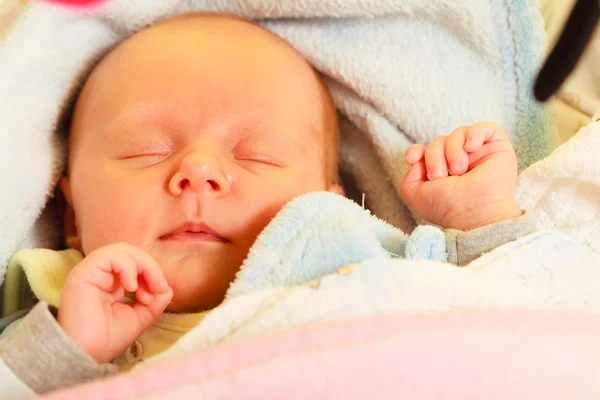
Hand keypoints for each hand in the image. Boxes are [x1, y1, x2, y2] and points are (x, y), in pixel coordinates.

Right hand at [58, 243, 172, 363]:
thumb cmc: (106, 340)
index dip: (152, 273)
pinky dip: (128, 266)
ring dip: (143, 265)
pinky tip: (131, 287)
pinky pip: (110, 255)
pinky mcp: (84, 272)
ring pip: (122, 250)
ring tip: (145, 290)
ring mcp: (90, 271)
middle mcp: (98, 274)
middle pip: (130, 253)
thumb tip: (166, 287)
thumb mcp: (140, 316)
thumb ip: (155, 300)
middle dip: (151, 267)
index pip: (134, 263)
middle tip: (159, 288)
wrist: (84, 355)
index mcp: (109, 282)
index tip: (160, 293)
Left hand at [400, 122, 521, 230]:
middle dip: (434, 157)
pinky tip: (470, 148)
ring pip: (458, 133)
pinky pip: (485, 127)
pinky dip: (474, 134)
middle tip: (441, 177)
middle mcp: (459, 161)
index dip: (416, 150)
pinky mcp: (497, 148)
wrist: (472, 213)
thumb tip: (419, 158)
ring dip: (452, 151)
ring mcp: (478, 154)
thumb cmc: (445, 207)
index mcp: (442, 171)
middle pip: (439, 141)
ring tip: (458, 171)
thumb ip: (409, 175)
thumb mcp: (414, 194)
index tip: (412, 158)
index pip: (426, 150)